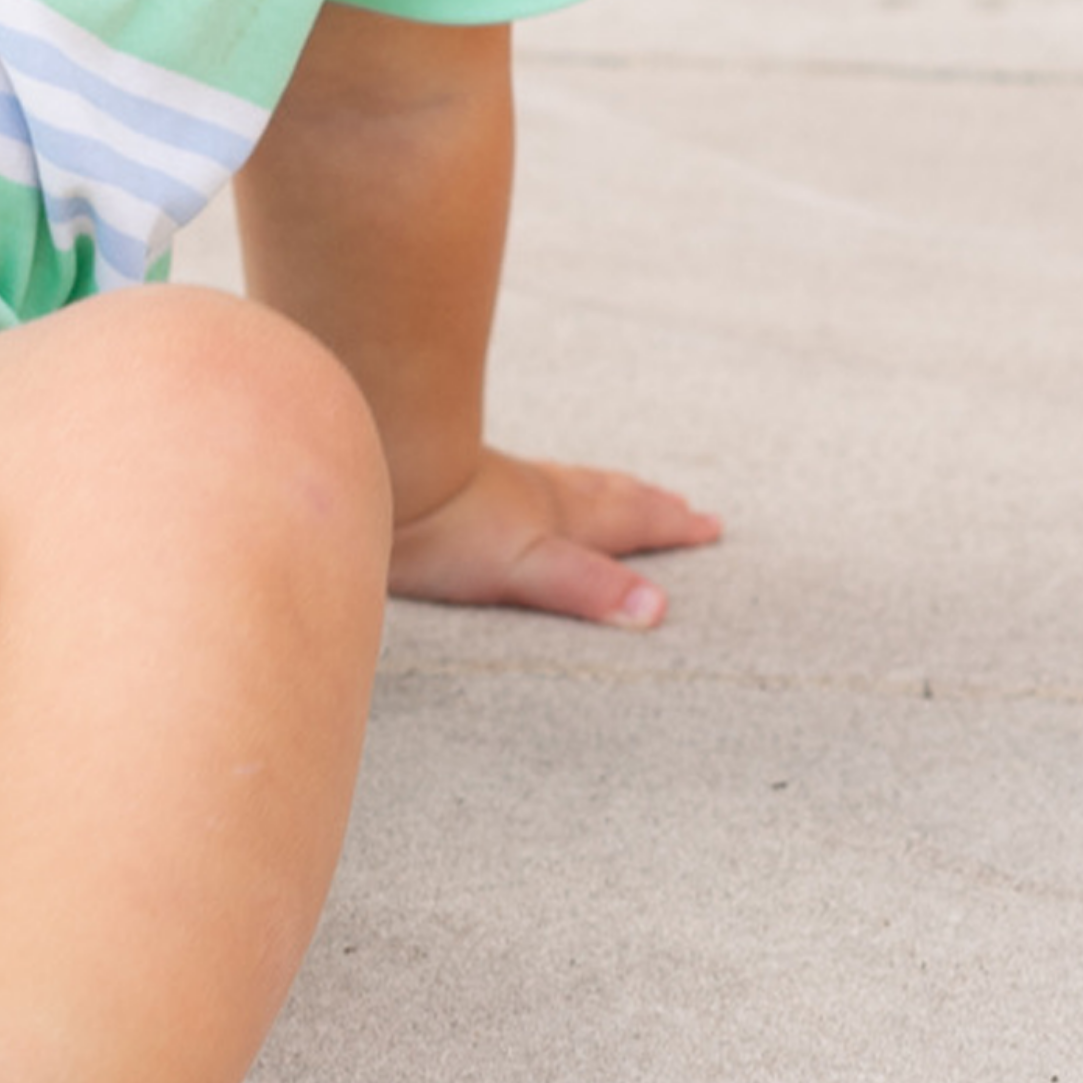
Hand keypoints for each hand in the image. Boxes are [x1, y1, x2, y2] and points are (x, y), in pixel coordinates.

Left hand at [388, 444, 720, 631]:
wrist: (373, 471)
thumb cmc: (444, 527)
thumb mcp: (526, 566)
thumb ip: (587, 585)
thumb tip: (658, 610)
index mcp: (558, 517)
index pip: (628, 519)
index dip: (670, 525)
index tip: (709, 524)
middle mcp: (535, 493)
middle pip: (605, 495)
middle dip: (646, 503)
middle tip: (680, 502)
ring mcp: (496, 481)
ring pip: (566, 481)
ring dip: (602, 487)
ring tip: (619, 487)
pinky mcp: (456, 478)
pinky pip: (520, 479)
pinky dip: (545, 483)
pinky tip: (521, 484)